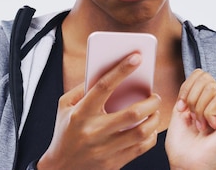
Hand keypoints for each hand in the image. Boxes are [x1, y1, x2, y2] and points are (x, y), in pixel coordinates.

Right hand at [37, 53, 160, 169]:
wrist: (61, 168)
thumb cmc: (65, 131)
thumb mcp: (64, 106)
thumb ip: (82, 88)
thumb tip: (106, 71)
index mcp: (80, 113)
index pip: (103, 86)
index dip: (121, 70)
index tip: (137, 56)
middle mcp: (94, 131)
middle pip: (132, 113)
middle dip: (150, 101)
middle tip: (155, 95)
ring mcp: (105, 149)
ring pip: (141, 132)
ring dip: (154, 118)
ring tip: (155, 110)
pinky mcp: (114, 163)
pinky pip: (141, 148)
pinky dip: (151, 135)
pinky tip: (150, 128)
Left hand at [165, 69, 215, 169]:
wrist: (185, 162)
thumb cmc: (182, 141)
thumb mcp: (181, 107)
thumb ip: (191, 88)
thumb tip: (199, 73)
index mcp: (210, 99)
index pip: (201, 74)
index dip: (187, 87)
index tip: (182, 107)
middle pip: (206, 78)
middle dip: (192, 98)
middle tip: (192, 118)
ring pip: (212, 88)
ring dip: (199, 108)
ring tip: (200, 125)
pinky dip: (207, 114)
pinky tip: (210, 128)